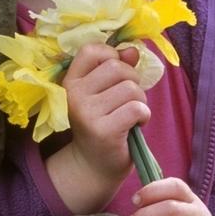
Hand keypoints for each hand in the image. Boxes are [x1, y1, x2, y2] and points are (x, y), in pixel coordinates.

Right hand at [62, 43, 150, 182]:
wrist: (94, 165)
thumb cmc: (102, 123)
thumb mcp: (104, 92)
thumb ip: (117, 68)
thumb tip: (133, 50)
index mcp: (71, 81)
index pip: (92, 50)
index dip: (112, 56)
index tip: (117, 75)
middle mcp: (74, 95)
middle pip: (117, 67)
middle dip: (132, 80)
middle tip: (128, 99)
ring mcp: (87, 113)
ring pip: (130, 88)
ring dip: (140, 100)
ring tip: (131, 114)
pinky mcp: (103, 130)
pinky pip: (137, 108)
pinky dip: (144, 115)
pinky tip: (136, 124)